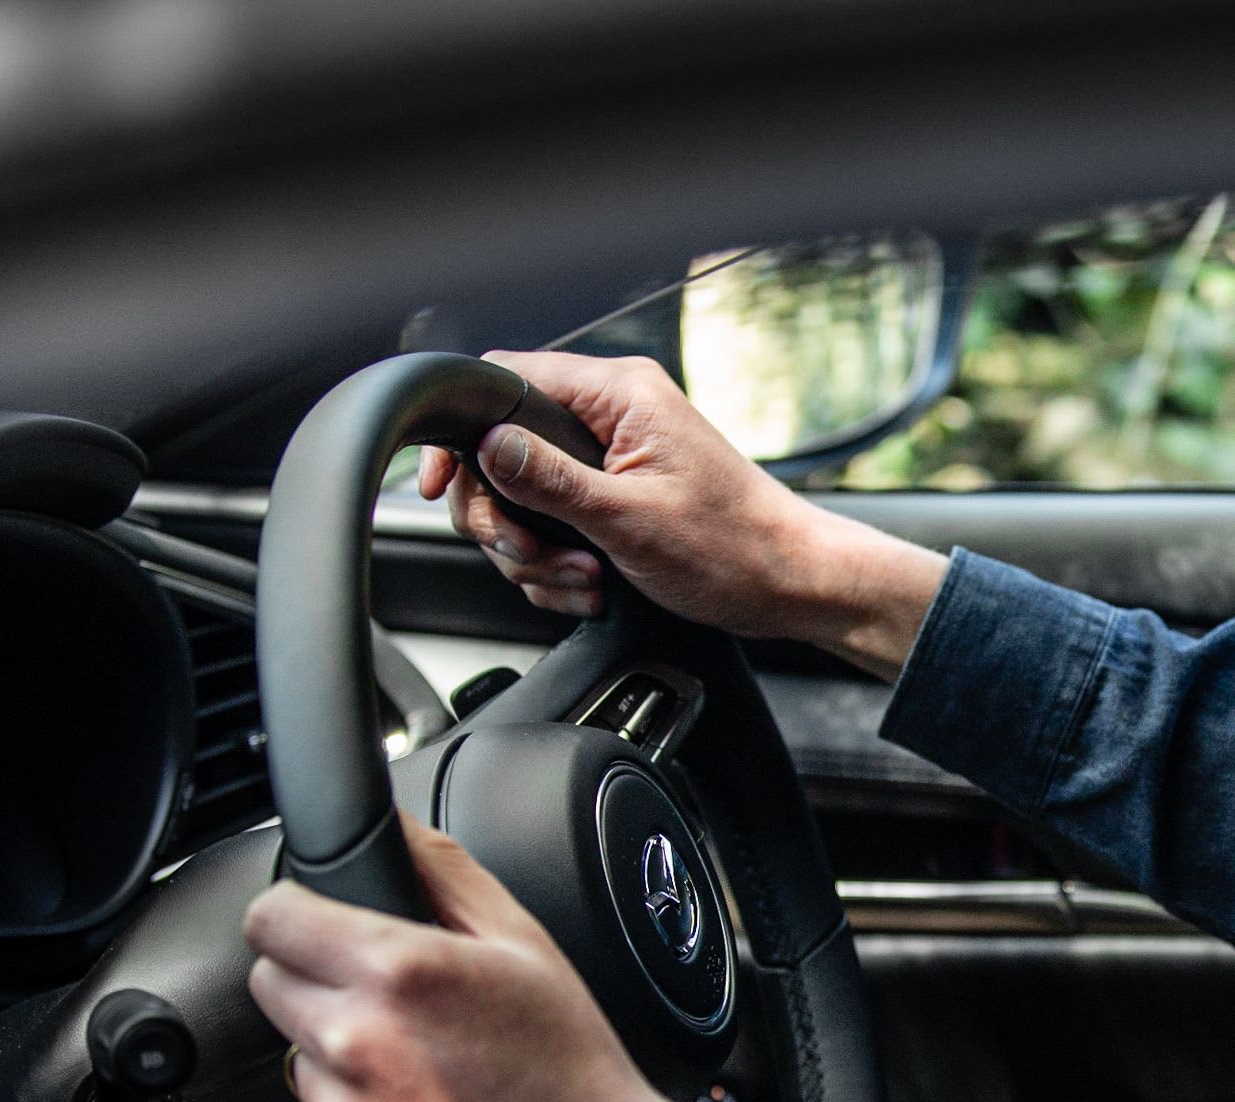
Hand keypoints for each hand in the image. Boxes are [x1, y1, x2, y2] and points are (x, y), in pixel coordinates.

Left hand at [244, 812, 691, 1101]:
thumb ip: (446, 874)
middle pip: (271, 984)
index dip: (296, 912)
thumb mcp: (528, 945)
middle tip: (393, 1000)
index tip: (318, 922)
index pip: (272, 919)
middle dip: (317, 980)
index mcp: (397, 972)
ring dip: (341, 1054)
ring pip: (298, 1057)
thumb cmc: (574, 1072)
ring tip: (424, 1070)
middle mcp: (354, 1042)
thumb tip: (395, 828)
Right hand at [418, 350, 946, 678]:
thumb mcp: (629, 518)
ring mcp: (613, 459)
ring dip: (538, 553)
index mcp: (619, 395)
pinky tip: (593, 586)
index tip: (445, 486)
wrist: (789, 585)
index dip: (464, 435)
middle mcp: (613, 416)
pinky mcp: (616, 498)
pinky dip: (561, 566)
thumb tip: (487, 447)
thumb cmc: (734, 548)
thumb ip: (550, 480)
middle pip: (502, 453)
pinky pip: (553, 527)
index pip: (505, 382)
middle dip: (507, 519)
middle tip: (532, 553)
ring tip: (585, 579)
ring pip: (523, 500)